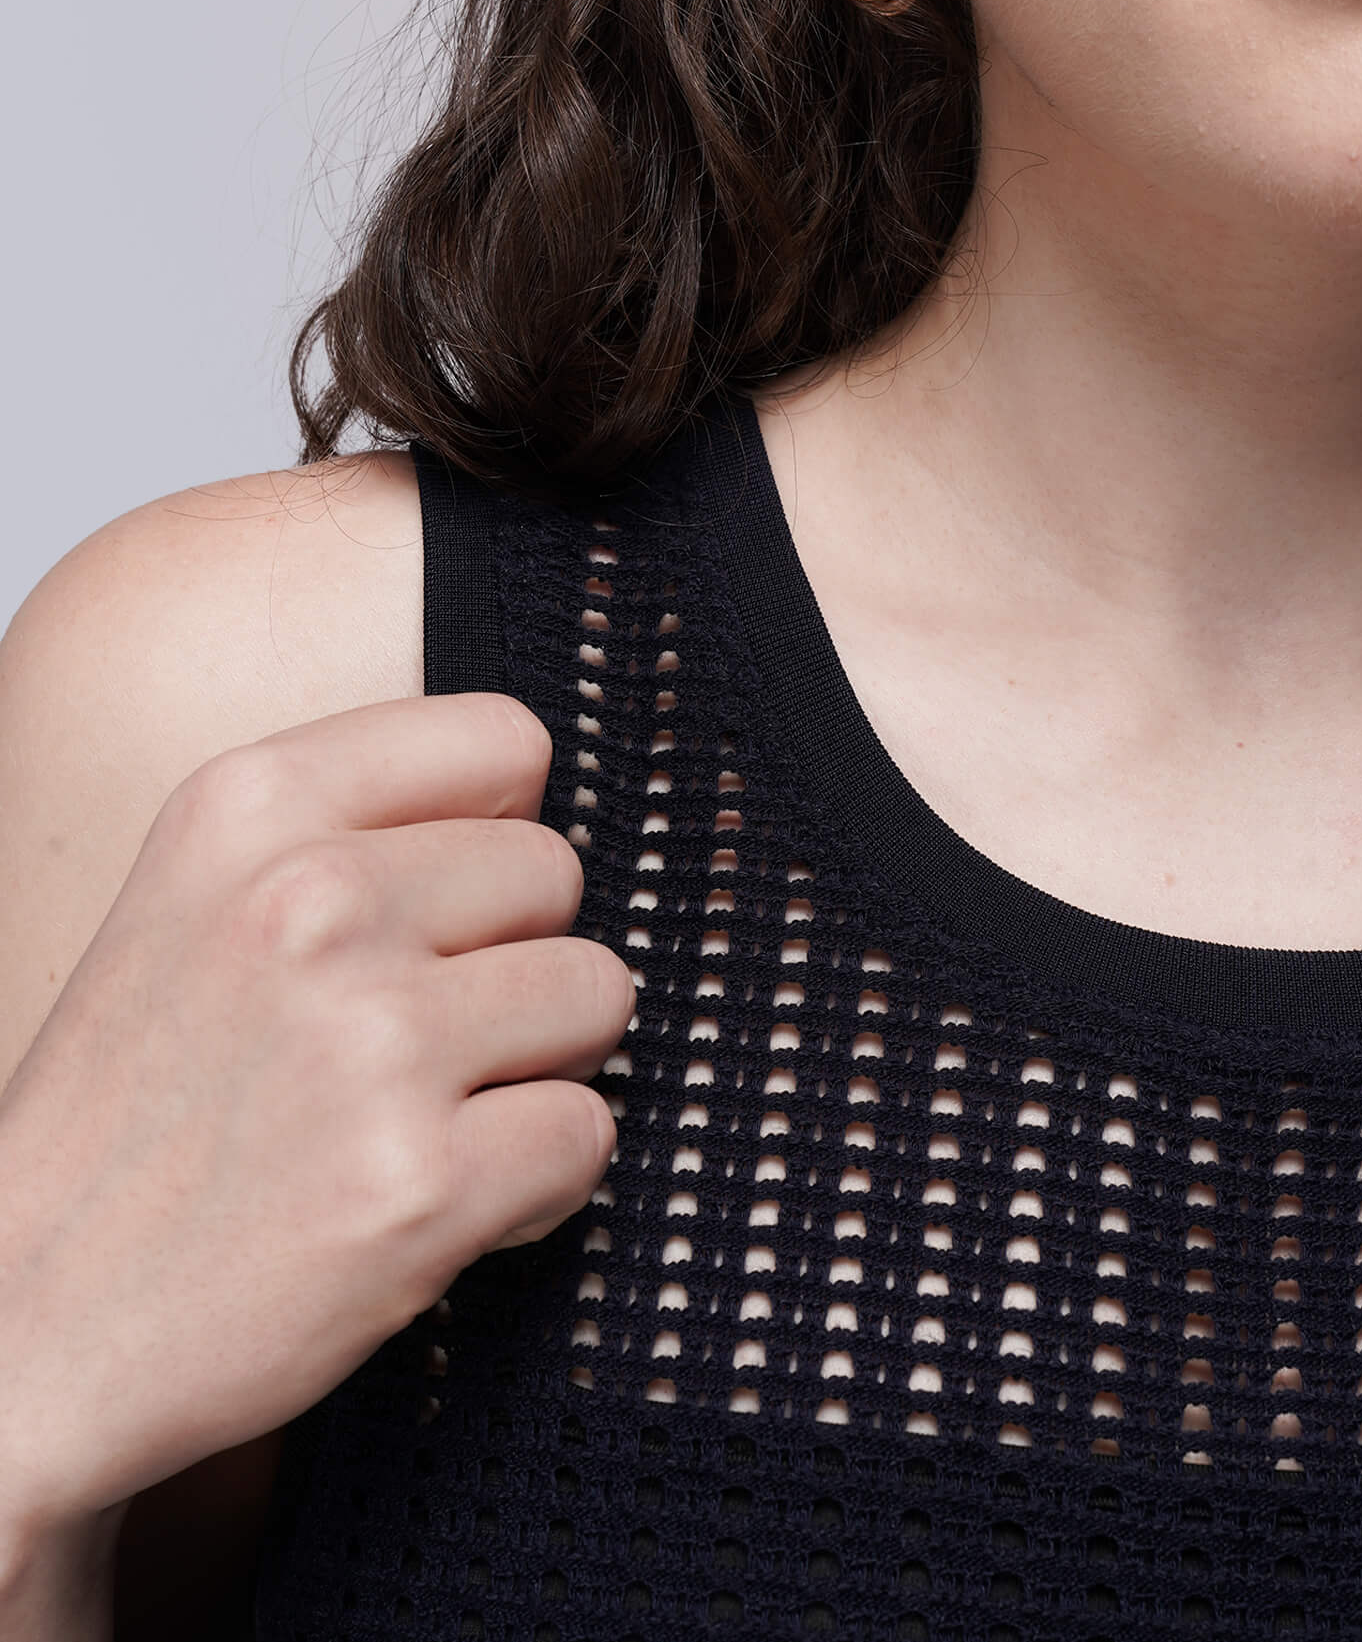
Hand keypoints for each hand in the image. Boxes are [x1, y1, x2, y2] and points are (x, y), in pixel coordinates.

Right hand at [0, 694, 630, 1541]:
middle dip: (514, 959)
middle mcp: (312, 902)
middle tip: (416, 1044)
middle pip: (557, 872)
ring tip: (429, 1118)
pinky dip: (539, 1183)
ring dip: (539, 1068)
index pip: (503, 738)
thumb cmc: (126, 1122)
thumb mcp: (189, 902)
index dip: (498, 832)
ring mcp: (373, 1043)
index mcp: (246, 808)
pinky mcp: (421, 1184)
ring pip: (596, 994)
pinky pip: (586, 1133)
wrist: (26, 1332)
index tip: (447, 905)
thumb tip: (534, 794)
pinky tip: (438, 1204)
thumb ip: (343, 829)